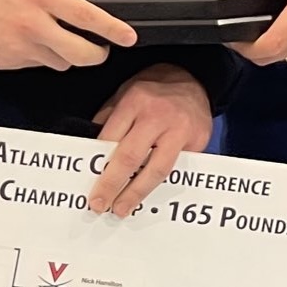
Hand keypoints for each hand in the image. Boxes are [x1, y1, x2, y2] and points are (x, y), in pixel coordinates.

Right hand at [0, 0, 136, 69]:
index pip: (84, 16)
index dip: (112, 29)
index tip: (128, 36)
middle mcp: (32, 26)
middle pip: (79, 54)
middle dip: (98, 54)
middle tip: (103, 46)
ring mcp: (19, 48)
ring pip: (59, 63)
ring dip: (69, 55)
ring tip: (68, 41)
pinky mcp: (7, 62)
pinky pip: (35, 64)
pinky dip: (43, 55)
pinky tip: (38, 40)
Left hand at [86, 64, 211, 217]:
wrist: (194, 79)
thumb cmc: (154, 90)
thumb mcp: (125, 92)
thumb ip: (109, 118)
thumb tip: (92, 151)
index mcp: (134, 101)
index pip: (110, 138)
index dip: (98, 164)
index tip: (88, 184)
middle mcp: (157, 115)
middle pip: (130, 157)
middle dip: (112, 184)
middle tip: (100, 204)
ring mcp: (180, 129)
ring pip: (156, 170)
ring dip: (136, 193)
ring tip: (122, 208)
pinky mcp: (198, 141)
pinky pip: (177, 169)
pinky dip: (161, 185)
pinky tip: (148, 196)